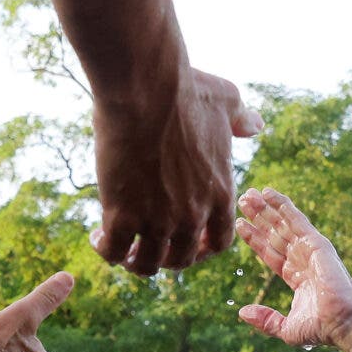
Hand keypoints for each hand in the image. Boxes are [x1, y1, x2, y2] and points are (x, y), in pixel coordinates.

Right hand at [94, 66, 261, 274]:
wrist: (147, 88)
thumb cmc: (185, 89)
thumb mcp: (226, 102)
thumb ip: (241, 119)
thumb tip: (256, 124)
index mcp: (219, 193)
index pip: (219, 241)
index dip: (202, 248)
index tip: (186, 241)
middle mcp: (193, 214)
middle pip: (181, 258)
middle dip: (165, 257)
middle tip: (146, 244)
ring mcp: (159, 218)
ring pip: (147, 263)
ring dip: (132, 260)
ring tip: (119, 248)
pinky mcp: (124, 215)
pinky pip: (114, 251)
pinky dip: (105, 249)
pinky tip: (96, 236)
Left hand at [234, 189, 351, 349]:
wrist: (342, 322)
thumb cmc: (321, 328)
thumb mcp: (286, 328)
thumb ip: (265, 320)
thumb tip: (242, 312)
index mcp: (296, 277)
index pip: (270, 253)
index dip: (255, 238)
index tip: (241, 224)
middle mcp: (302, 260)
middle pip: (275, 234)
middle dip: (259, 217)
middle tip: (244, 199)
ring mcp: (310, 250)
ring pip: (283, 224)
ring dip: (266, 208)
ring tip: (249, 194)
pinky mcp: (317, 244)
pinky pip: (297, 221)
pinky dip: (284, 206)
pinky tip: (270, 194)